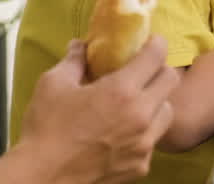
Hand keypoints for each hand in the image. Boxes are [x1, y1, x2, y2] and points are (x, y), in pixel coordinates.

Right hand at [16, 37, 178, 182]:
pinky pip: (153, 141)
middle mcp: (140, 116)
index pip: (156, 56)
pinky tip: (124, 132)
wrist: (42, 178)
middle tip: (143, 71)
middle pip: (171, 81)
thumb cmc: (46, 130)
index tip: (150, 43)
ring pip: (167, 112)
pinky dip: (144, 133)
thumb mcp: (53, 85)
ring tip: (135, 103)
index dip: (156, 44)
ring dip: (156, 102)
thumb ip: (74, 61)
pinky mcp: (140, 166)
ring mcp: (143, 144)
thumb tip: (80, 45)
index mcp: (121, 91)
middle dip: (159, 70)